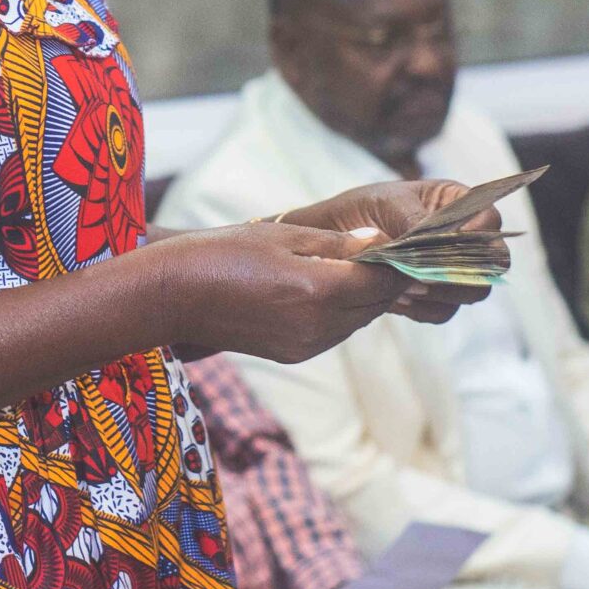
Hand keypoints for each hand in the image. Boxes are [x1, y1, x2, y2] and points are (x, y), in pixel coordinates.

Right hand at [152, 221, 433, 364]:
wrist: (173, 295)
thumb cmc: (223, 252)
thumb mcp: (283, 235)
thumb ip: (337, 243)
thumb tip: (382, 243)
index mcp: (319, 290)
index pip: (385, 279)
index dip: (403, 261)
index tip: (415, 243)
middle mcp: (319, 325)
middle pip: (376, 303)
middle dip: (386, 278)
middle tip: (394, 251)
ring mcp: (306, 344)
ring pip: (358, 319)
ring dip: (363, 296)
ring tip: (357, 266)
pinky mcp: (293, 353)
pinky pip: (334, 331)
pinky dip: (340, 311)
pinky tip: (324, 288)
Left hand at [282, 178, 498, 325]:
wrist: (330, 238)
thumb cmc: (362, 208)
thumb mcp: (387, 203)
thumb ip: (414, 219)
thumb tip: (435, 243)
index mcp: (457, 204)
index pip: (490, 221)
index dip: (479, 235)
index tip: (450, 244)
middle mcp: (462, 239)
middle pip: (491, 264)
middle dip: (461, 271)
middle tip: (426, 274)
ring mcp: (449, 271)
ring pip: (470, 292)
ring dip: (440, 292)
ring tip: (405, 285)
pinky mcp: (432, 296)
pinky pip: (441, 312)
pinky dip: (421, 307)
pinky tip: (395, 298)